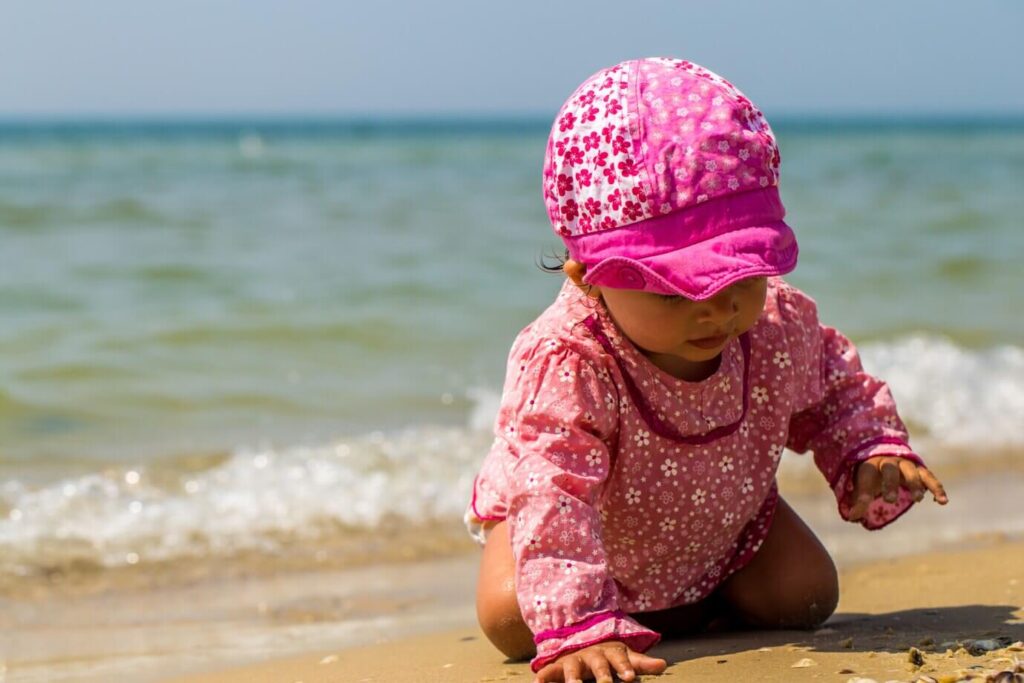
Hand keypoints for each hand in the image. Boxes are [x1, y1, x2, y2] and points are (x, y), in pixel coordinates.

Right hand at [534, 639, 666, 681]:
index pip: (619, 661)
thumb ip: (641, 663)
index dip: (624, 668)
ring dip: (573, 679)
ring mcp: (573, 661)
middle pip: (597, 666)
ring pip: (572, 670)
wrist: (580, 640)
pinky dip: (544, 677)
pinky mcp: (558, 668)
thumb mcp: (625, 656)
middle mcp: (591, 656)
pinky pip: (549, 672)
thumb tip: (664, 665)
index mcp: (610, 654)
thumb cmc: (608, 655)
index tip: (630, 678)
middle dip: (601, 675)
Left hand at [847, 455, 948, 520]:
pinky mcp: (921, 470)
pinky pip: (930, 478)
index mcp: (871, 464)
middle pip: (890, 470)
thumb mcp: (862, 485)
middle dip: (890, 483)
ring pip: (912, 471)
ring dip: (915, 484)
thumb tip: (851, 518)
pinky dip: (937, 488)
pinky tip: (942, 501)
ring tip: (917, 500)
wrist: (888, 456)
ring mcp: (906, 465)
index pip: (866, 475)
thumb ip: (858, 500)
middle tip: (890, 500)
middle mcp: (889, 462)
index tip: (863, 505)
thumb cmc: (872, 475)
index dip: (864, 491)